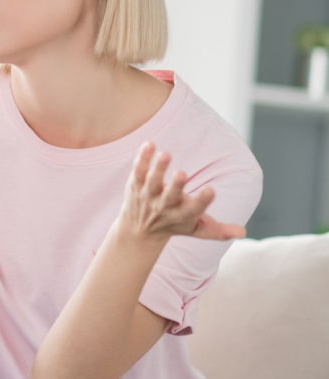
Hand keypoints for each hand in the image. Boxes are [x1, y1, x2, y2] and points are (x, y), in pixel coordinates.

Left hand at [117, 142, 244, 242]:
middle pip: (169, 196)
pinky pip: (138, 171)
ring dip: (158, 168)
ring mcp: (148, 195)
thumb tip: (243, 233)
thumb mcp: (197, 229)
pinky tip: (149, 144)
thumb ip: (219, 231)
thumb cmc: (175, 225)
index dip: (202, 201)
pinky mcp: (136, 184)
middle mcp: (163, 206)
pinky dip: (143, 158)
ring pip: (152, 181)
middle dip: (176, 186)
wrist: (139, 230)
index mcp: (181, 216)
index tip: (212, 190)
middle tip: (181, 173)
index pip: (193, 210)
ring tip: (166, 154)